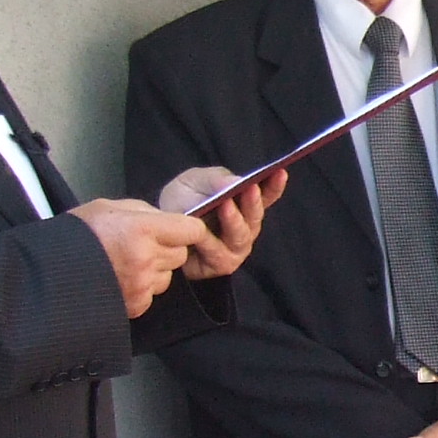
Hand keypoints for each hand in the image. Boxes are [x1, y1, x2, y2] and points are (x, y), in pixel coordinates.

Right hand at [71, 198, 211, 317]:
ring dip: (156, 269)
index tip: (181, 229)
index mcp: (141, 229)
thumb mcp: (108, 208)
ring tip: (127, 263)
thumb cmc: (76, 235)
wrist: (47, 271)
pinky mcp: (136, 305)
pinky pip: (154, 294)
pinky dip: (143, 288)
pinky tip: (121, 279)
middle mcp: (145, 258)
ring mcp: (141, 285)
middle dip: (168, 247)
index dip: (188, 229)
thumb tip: (166, 220)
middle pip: (180, 253)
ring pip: (168, 275)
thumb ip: (143, 213)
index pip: (190, 230)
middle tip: (142, 244)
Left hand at [156, 166, 282, 277]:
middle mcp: (245, 230)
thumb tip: (236, 181)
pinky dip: (209, 242)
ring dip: (234, 221)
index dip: (274, 185)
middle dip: (253, 203)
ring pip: (240, 238)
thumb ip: (215, 179)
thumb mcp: (195, 181)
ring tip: (225, 205)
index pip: (266, 196)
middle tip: (250, 188)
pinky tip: (201, 232)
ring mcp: (234, 250)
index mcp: (245, 206)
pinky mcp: (217, 266)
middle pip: (255, 218)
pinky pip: (217, 254)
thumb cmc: (183, 202)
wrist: (157, 227)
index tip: (280, 171)